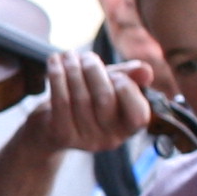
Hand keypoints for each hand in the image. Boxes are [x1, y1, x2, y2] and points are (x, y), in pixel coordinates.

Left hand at [35, 48, 153, 153]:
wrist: (50, 124)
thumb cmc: (87, 98)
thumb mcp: (109, 85)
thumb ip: (129, 77)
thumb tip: (146, 71)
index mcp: (128, 128)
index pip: (139, 115)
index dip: (128, 90)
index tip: (115, 74)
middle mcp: (110, 140)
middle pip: (105, 99)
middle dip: (94, 70)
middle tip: (86, 56)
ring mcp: (85, 140)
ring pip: (81, 97)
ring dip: (73, 69)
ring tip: (69, 55)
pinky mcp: (62, 135)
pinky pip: (61, 101)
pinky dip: (57, 76)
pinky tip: (55, 61)